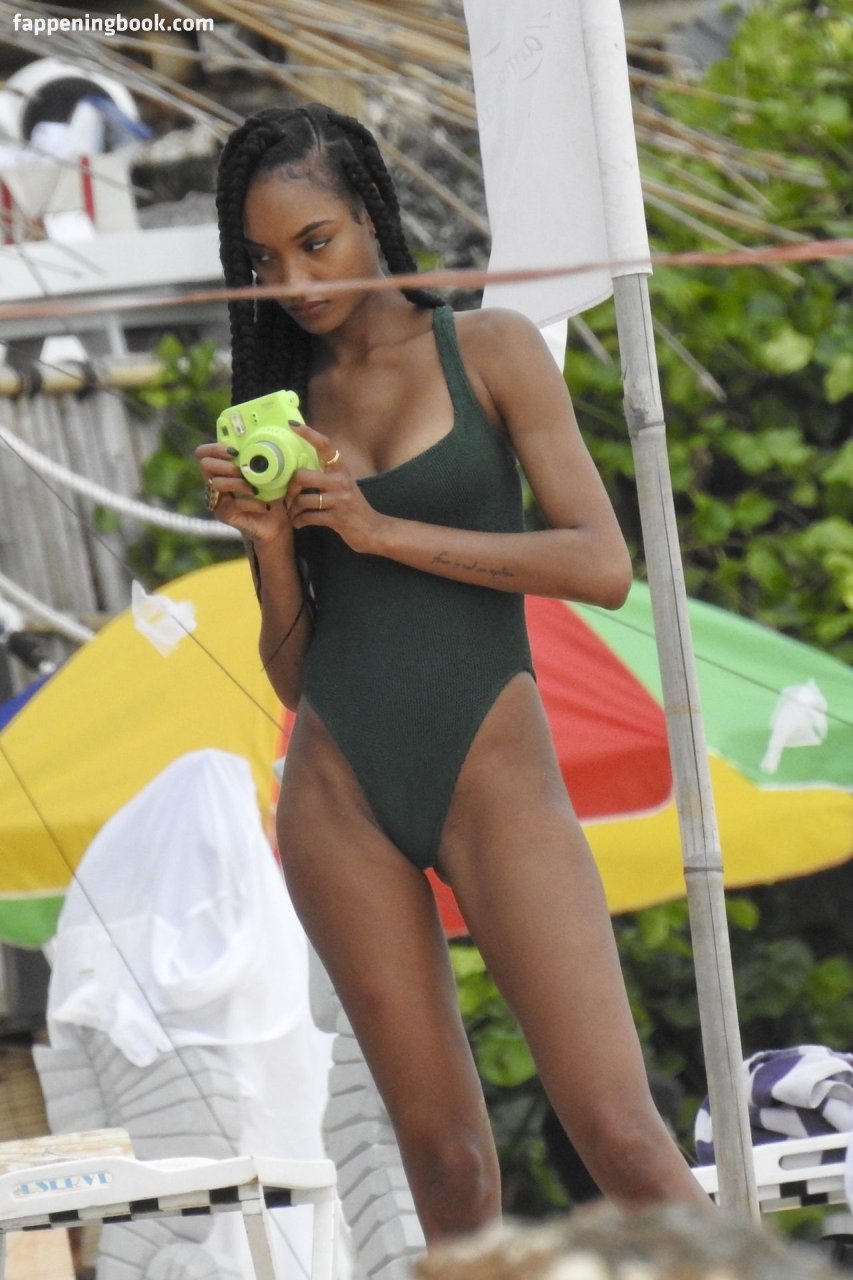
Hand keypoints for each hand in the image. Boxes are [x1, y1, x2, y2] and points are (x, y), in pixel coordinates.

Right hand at [195, 442, 292, 544]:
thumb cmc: (272, 493)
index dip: (215, 448)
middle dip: (225, 465)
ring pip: (217, 484)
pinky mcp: (224, 514)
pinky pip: (233, 505)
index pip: (204, 453)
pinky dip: (251, 503)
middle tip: (243, 471)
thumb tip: (271, 436)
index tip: (234, 452)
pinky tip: (264, 505)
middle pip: (205, 465)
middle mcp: (215, 482)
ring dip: (238, 483)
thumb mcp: (270, 472)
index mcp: (223, 467)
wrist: (277, 521)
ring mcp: (218, 499)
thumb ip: (263, 457)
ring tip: (255, 489)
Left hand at [285, 423, 384, 553]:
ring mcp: (339, 500)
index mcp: (341, 469)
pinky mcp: (337, 518)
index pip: (325, 446)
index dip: (309, 434)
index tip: (293, 426)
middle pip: (302, 476)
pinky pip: (308, 518)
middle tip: (288, 498)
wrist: (372, 530)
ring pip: (302, 500)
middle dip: (289, 489)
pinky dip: (299, 522)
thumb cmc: (352, 506)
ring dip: (292, 510)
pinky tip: (299, 523)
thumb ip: (326, 475)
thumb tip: (300, 469)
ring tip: (293, 513)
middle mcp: (341, 481)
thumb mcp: (343, 485)